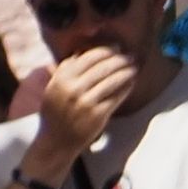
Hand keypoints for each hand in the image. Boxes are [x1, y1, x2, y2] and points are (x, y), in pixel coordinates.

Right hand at [39, 44, 144, 158]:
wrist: (56, 140)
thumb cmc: (56, 111)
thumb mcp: (54, 87)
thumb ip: (65, 70)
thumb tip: (82, 52)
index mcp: (61, 78)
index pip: (88, 57)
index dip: (106, 51)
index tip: (116, 48)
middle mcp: (73, 88)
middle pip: (103, 67)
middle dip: (120, 59)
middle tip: (130, 56)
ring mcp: (86, 102)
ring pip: (112, 80)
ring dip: (126, 72)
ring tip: (134, 68)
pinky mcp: (98, 114)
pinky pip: (117, 97)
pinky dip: (126, 88)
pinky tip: (131, 83)